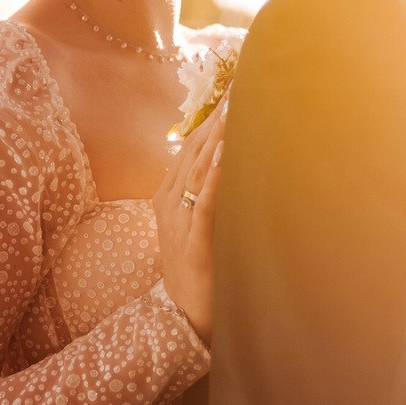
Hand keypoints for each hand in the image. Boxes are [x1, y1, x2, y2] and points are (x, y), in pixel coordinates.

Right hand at [154, 93, 227, 344]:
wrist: (183, 322)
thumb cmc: (196, 276)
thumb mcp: (193, 230)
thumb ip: (202, 199)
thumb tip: (224, 167)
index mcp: (167, 198)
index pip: (189, 148)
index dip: (208, 117)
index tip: (230, 89)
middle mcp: (169, 204)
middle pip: (193, 150)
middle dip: (216, 116)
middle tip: (238, 82)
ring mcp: (178, 223)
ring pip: (197, 169)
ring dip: (216, 135)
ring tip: (233, 104)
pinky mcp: (193, 244)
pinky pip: (203, 203)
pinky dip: (213, 175)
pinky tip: (223, 152)